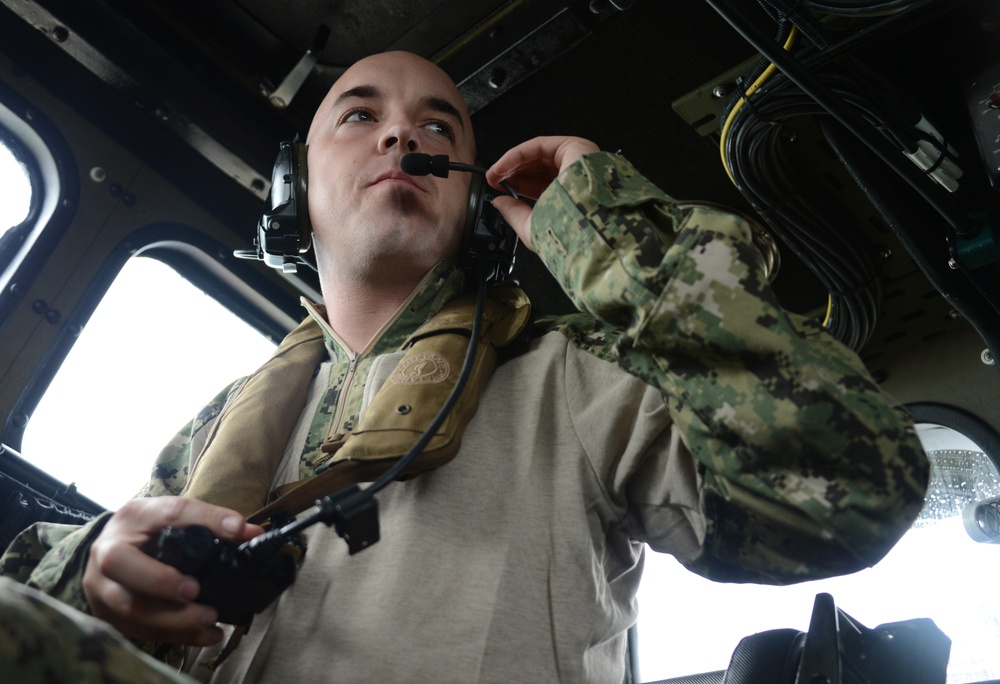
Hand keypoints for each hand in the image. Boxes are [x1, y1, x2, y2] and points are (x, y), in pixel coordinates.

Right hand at [83, 496, 262, 645]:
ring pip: (129, 607)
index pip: (168, 512)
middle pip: (122, 565)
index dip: (204, 519)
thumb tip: (252, 533)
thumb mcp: (173, 517)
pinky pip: (138, 630)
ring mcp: (101, 586)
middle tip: (196, 591)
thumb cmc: (147, 533)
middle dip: (161, 582)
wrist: (108, 553)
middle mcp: (108, 551)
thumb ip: (211, 522)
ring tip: (210, 618)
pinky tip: (206, 634)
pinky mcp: (107, 615)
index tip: (236, 530)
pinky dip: (175, 635)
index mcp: (133, 517)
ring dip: (174, 617)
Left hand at [486, 136, 599, 250]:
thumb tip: (499, 203)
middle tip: (494, 181)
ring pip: (538, 155)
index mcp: (572, 198)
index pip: (541, 186)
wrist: (592, 225)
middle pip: (539, 168)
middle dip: (513, 173)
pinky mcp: (576, 147)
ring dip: (512, 163)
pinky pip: (540, 146)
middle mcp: (577, 177)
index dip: (518, 186)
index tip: (500, 192)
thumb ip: (515, 214)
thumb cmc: (572, 233)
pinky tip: (503, 166)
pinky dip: (518, 154)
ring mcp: (578, 160)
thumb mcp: (535, 228)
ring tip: (495, 174)